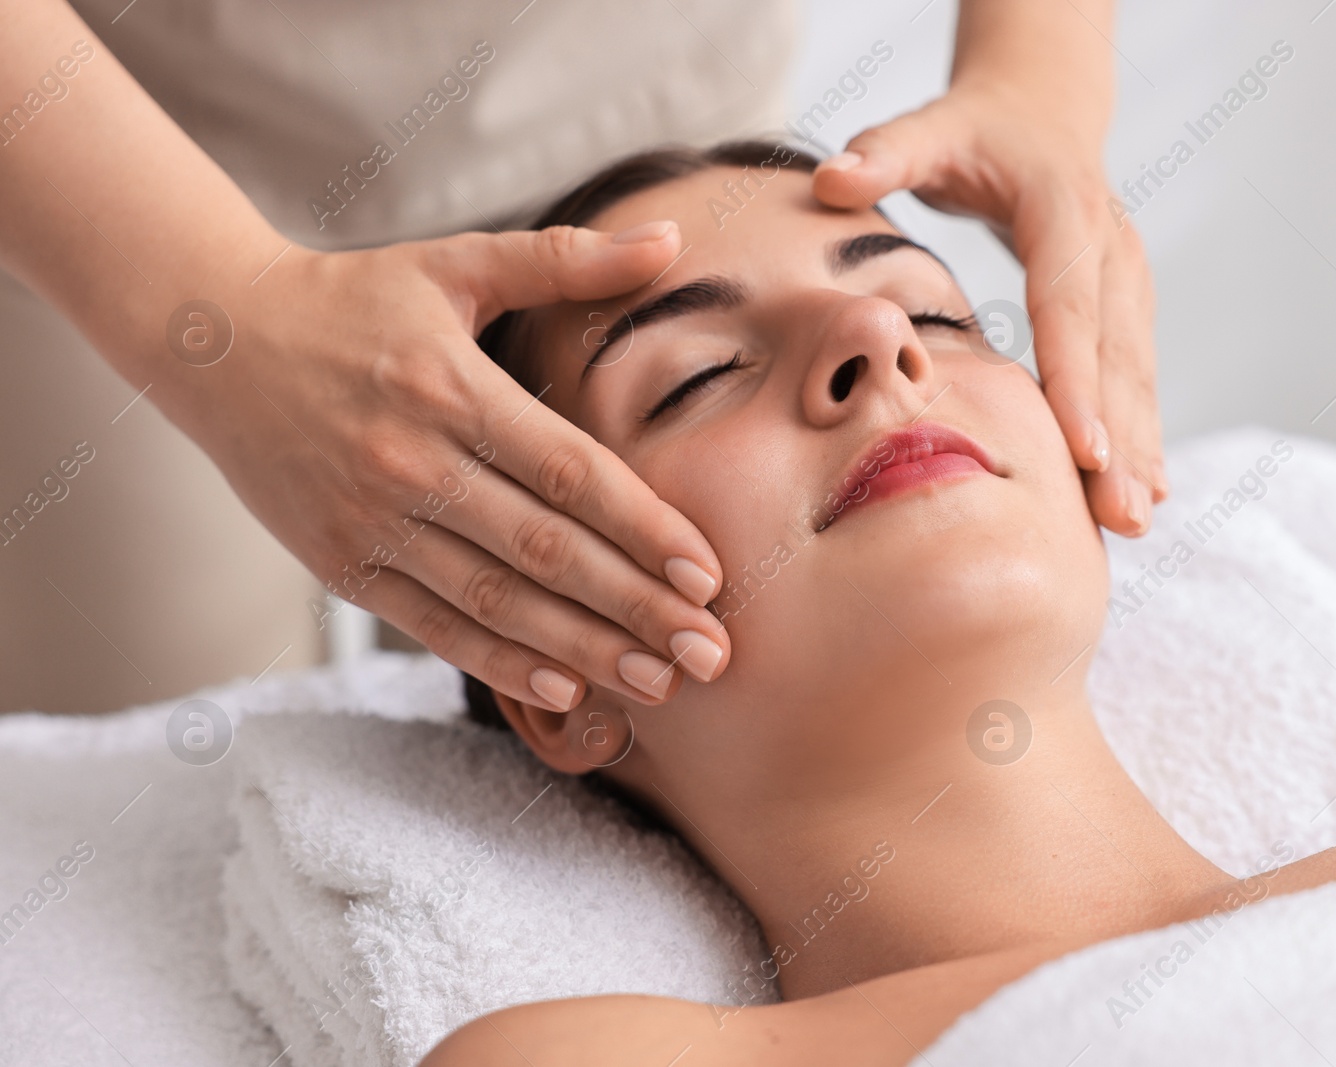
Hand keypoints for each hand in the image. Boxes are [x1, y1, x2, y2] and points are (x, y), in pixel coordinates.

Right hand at [177, 222, 729, 710]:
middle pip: (546, 550)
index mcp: (452, 388)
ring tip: (659, 685)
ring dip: (584, 651)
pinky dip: (500, 663)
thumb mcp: (454, 264)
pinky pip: (434, 626)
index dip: (643, 527)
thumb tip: (671, 237)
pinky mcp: (342, 565)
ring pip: (496, 602)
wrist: (216, 343)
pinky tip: (565, 689)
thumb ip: (566, 258)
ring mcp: (372, 522)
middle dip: (635, 608)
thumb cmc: (354, 301)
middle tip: (708, 654)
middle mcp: (412, 461)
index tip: (708, 574)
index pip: (569, 472)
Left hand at [811, 84, 1166, 536]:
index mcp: (1065, 212)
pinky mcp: (1130, 305)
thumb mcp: (929, 130)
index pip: (1071, 307)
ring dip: (1140, 450)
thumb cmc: (975, 129)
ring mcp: (1129, 280)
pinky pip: (1136, 378)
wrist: (1043, 106)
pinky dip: (1139, 435)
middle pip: (1117, 356)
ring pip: (1137, 375)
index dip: (1077, 381)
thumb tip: (829, 179)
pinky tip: (1142, 493)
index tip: (1084, 451)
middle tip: (1118, 516)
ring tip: (1133, 521)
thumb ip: (881, 155)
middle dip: (1121, 439)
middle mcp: (1111, 249)